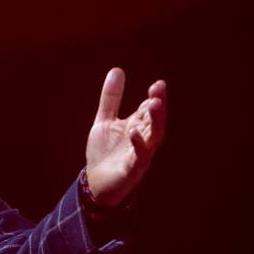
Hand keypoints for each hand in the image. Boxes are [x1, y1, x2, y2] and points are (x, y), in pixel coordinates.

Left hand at [84, 68, 167, 205]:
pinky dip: (138, 145)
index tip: (158, 84)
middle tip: (159, 90)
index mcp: (137, 127)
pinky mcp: (131, 169)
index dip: (154, 97)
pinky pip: (139, 157)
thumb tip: (117, 70)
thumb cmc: (105, 152)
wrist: (95, 183)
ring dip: (155, 122)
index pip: (148, 110)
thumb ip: (111, 98)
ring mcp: (139, 155)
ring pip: (153, 138)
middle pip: (155, 121)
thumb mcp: (105, 121)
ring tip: (153, 104)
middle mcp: (142, 140)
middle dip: (158, 106)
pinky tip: (133, 131)